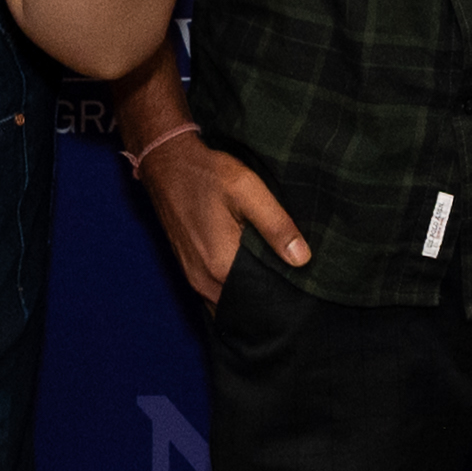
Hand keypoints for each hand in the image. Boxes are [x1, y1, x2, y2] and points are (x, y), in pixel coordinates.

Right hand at [134, 131, 308, 303]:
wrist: (167, 166)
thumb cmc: (207, 174)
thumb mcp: (247, 189)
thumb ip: (276, 225)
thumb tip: (302, 259)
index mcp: (222, 265)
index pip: (263, 297)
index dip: (284, 293)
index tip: (304, 283)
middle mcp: (205, 281)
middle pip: (246, 304)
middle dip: (268, 297)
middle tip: (294, 281)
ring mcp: (194, 280)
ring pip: (230, 302)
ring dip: (250, 294)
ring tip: (273, 275)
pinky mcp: (190, 273)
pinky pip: (217, 295)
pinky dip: (234, 290)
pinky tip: (249, 271)